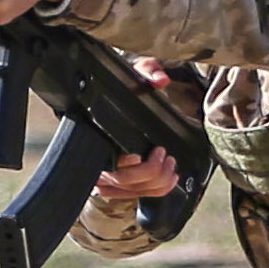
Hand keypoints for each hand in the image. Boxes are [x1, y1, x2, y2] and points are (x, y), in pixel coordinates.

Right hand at [96, 60, 182, 201]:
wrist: (115, 99)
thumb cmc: (124, 87)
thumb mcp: (135, 72)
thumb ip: (148, 71)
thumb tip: (159, 80)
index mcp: (98, 134)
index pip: (111, 160)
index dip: (134, 161)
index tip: (156, 149)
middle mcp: (98, 159)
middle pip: (125, 180)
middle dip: (154, 171)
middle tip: (166, 154)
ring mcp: (105, 175)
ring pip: (132, 191)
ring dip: (158, 182)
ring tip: (170, 164)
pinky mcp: (115, 184)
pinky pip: (135, 196)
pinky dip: (156, 190)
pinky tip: (168, 178)